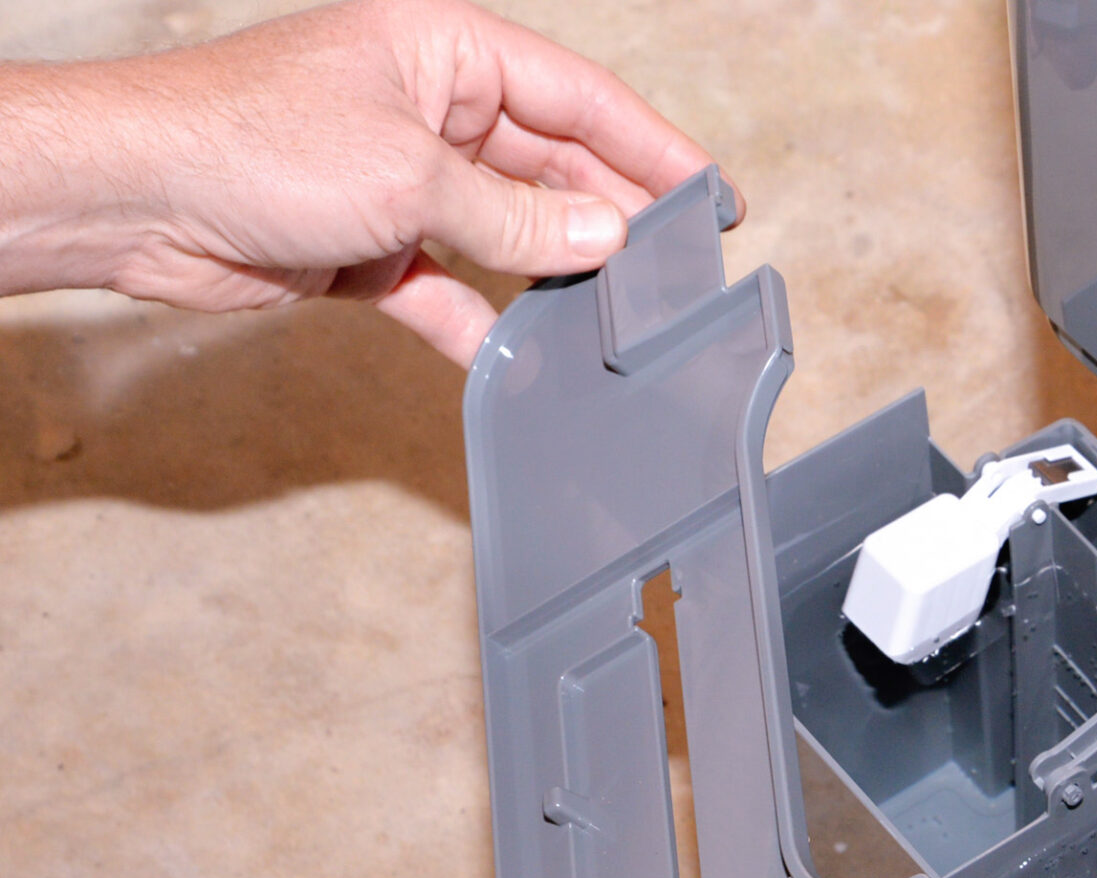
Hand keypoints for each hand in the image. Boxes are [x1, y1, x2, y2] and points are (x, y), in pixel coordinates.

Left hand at [0, 0, 726, 362]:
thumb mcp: (410, 176)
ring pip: (506, 233)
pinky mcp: (370, 246)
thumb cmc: (247, 140)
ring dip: (550, 276)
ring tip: (612, 319)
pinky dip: (481, 324)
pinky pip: (451, 289)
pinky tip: (518, 358)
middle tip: (673, 273)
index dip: (650, 146)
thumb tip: (601, 239)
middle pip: (549, 167)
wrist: (136, 197)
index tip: (709, 194)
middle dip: (608, 219)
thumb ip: (515, 218)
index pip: (577, 96)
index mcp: (442, 50)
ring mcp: (400, 179)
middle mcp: (426, 108)